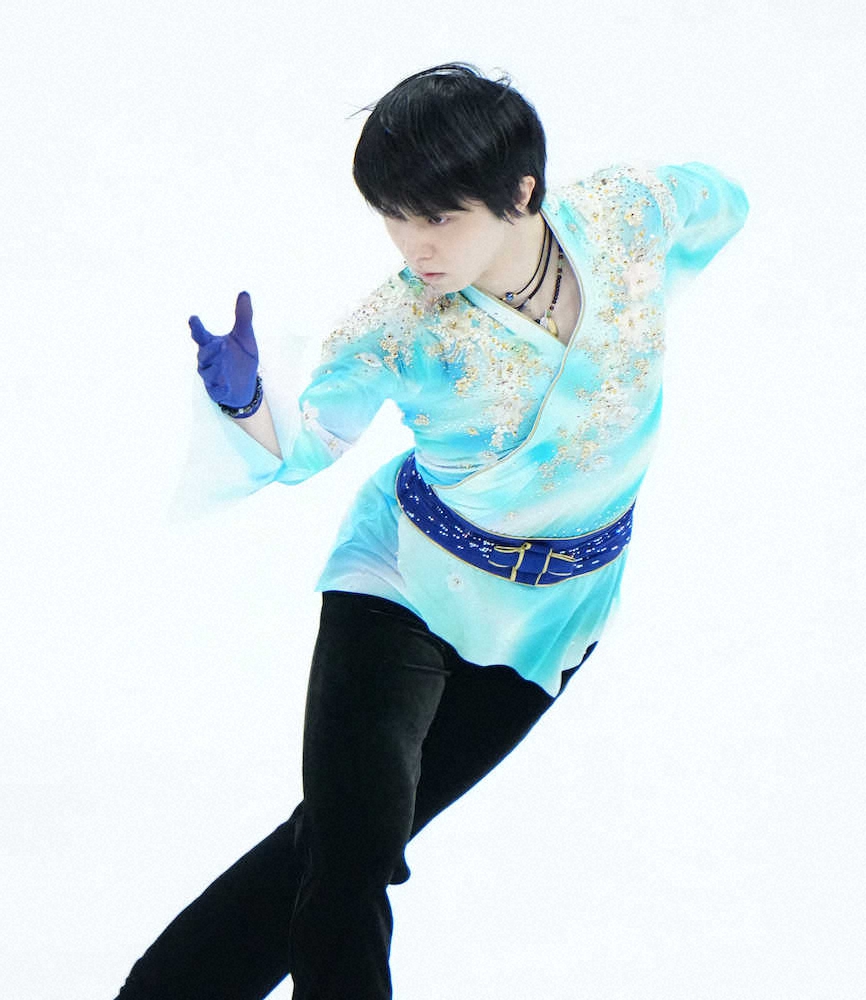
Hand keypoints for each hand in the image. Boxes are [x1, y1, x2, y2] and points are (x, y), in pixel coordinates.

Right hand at [189, 292, 258, 407]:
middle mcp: (208, 360)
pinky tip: (225, 383)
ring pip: (208, 371)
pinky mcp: (217, 391)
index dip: (196, 327)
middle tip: (221, 344)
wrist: (246, 386)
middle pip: (204, 353)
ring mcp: (211, 376)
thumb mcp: (245, 337)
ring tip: (224, 365)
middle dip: (211, 350)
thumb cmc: (241, 359)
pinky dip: (219, 386)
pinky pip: (216, 389)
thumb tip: (244, 292)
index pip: (200, 335)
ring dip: (215, 368)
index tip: (193, 318)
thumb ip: (243, 316)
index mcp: (212, 344)